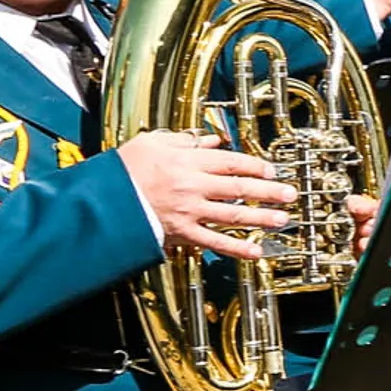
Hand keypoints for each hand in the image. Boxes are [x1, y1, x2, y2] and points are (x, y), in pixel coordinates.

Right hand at [115, 129, 296, 260]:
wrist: (100, 201)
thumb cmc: (122, 171)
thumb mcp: (150, 143)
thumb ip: (183, 140)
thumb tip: (210, 140)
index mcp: (186, 162)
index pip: (230, 162)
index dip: (255, 165)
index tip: (272, 169)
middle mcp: (192, 185)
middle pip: (240, 188)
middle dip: (269, 190)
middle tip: (291, 193)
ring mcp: (189, 211)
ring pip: (234, 214)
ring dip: (262, 217)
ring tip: (283, 219)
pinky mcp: (181, 232)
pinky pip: (214, 242)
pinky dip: (236, 248)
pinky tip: (256, 251)